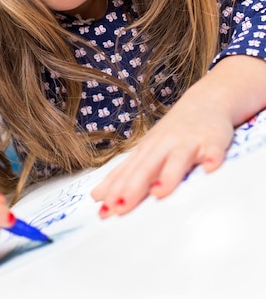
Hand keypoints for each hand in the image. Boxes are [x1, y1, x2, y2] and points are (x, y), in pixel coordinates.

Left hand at [91, 78, 234, 217]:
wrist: (206, 100)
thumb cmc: (173, 132)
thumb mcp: (147, 150)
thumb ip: (125, 174)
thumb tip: (96, 197)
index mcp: (148, 150)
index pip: (129, 172)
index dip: (116, 190)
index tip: (104, 210)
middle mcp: (165, 145)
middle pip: (147, 166)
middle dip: (133, 186)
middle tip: (120, 206)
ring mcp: (188, 141)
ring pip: (177, 158)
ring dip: (169, 175)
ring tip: (160, 192)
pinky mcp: (213, 139)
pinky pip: (213, 149)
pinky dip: (212, 157)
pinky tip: (210, 168)